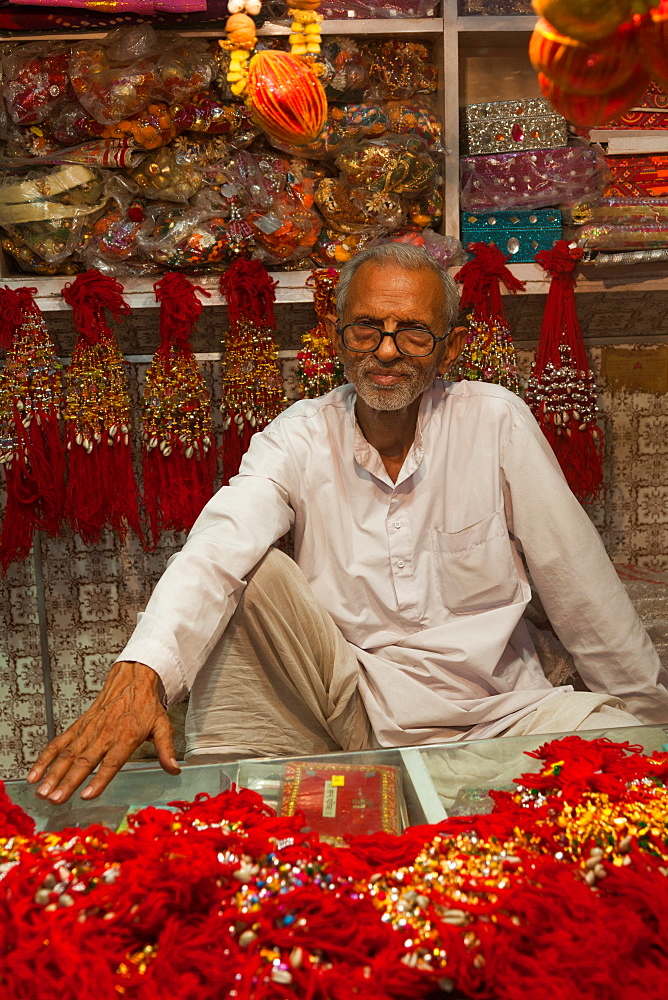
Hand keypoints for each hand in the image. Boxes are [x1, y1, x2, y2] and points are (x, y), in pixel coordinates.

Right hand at [26, 661, 180, 803]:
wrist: (132, 678)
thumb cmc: (146, 706)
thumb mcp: (162, 725)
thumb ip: (166, 749)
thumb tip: (175, 769)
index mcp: (126, 736)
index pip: (111, 762)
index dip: (99, 779)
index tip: (86, 795)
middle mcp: (105, 733)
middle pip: (84, 761)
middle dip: (68, 782)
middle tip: (55, 799)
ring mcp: (89, 729)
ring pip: (68, 754)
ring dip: (54, 773)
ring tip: (42, 792)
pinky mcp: (80, 725)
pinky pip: (60, 742)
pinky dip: (46, 758)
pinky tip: (35, 774)